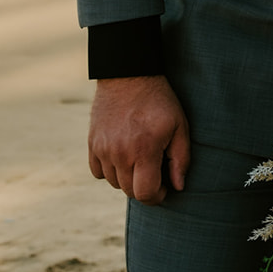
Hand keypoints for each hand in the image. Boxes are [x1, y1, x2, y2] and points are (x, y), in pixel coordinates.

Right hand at [88, 75, 190, 204]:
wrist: (128, 74)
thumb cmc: (159, 100)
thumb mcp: (180, 125)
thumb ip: (180, 158)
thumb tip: (178, 186)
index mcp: (144, 149)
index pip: (145, 193)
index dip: (157, 196)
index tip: (165, 188)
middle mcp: (120, 153)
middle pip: (129, 191)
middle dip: (145, 188)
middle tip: (155, 174)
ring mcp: (102, 148)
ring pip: (113, 183)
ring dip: (127, 179)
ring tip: (140, 161)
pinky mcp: (92, 143)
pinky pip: (97, 172)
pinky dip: (109, 170)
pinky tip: (122, 157)